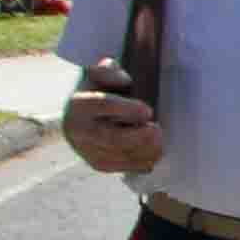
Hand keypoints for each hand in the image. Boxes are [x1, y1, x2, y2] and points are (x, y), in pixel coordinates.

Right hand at [64, 58, 162, 175]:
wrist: (84, 114)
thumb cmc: (101, 89)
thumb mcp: (102, 74)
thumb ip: (110, 71)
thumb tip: (124, 81)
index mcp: (79, 103)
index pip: (102, 104)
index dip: (126, 109)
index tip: (148, 111)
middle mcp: (78, 129)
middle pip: (109, 137)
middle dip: (137, 137)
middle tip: (157, 130)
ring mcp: (86, 149)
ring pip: (116, 155)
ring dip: (142, 151)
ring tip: (160, 143)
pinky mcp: (96, 163)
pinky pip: (119, 167)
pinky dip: (140, 162)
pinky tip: (155, 154)